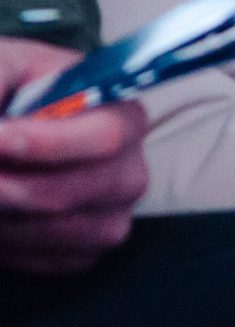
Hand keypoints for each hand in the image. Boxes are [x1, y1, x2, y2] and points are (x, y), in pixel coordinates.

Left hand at [0, 40, 149, 273]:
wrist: (7, 131)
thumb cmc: (11, 92)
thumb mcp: (5, 66)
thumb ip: (0, 80)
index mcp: (123, 115)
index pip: (104, 137)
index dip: (45, 144)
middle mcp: (129, 169)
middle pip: (69, 194)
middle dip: (4, 188)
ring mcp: (111, 215)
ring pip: (54, 232)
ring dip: (1, 216)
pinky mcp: (86, 250)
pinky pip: (49, 260)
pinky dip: (11, 244)